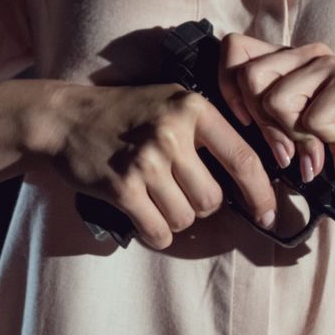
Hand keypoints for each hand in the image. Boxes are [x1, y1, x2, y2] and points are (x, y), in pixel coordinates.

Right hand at [33, 82, 276, 248]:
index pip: (243, 159)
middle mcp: (172, 133)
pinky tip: (141, 211)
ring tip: (154, 195)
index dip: (261, 193)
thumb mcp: (172, 103)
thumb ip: (210, 131)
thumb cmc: (126, 114)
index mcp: (192, 108)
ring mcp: (145, 162)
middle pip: (212, 200)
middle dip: (199, 205)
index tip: (268, 214)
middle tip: (176, 189)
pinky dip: (155, 231)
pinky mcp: (122, 188)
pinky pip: (158, 231)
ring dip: (174, 217)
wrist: (66, 119)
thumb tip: (252, 180)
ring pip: (186, 219)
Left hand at [218, 33, 334, 180]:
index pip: (234, 48)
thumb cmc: (332, 143)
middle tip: (286, 151)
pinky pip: (310, 119)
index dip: (228, 86)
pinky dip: (323, 144)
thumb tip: (230, 120)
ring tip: (315, 152)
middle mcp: (305, 52)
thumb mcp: (288, 128)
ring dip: (295, 139)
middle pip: (250, 77)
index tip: (245, 122)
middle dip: (263, 123)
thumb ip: (262, 116)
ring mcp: (328, 64)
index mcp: (286, 58)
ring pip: (276, 101)